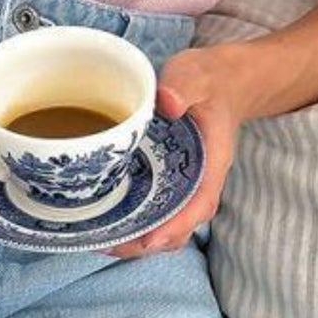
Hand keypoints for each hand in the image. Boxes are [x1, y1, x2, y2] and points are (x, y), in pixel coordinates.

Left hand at [99, 44, 245, 259]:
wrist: (219, 81)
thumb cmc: (208, 81)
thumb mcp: (197, 75)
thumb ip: (184, 85)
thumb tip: (167, 102)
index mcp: (211, 164)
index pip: (200, 205)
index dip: (176, 227)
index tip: (149, 240)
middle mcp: (199, 182)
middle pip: (178, 226)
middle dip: (145, 241)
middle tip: (106, 242)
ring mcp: (183, 183)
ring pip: (164, 222)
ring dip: (136, 235)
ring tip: (98, 237)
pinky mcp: (167, 178)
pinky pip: (154, 206)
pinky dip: (133, 217)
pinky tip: (103, 215)